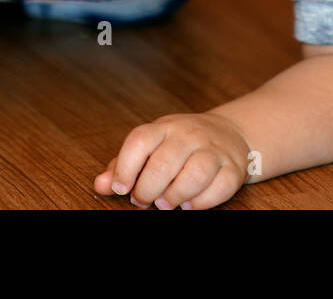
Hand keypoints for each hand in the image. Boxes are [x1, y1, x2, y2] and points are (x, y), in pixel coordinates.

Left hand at [93, 112, 252, 209]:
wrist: (231, 133)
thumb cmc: (180, 145)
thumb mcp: (151, 146)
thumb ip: (123, 166)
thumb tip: (100, 185)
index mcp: (164, 128)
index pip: (140, 141)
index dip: (125, 167)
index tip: (121, 189)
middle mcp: (189, 135)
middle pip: (165, 162)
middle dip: (148, 189)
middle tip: (143, 201)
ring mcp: (213, 150)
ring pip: (195, 174)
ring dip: (175, 195)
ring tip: (165, 204)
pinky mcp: (232, 168)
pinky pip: (219, 187)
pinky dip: (202, 202)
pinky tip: (189, 204)